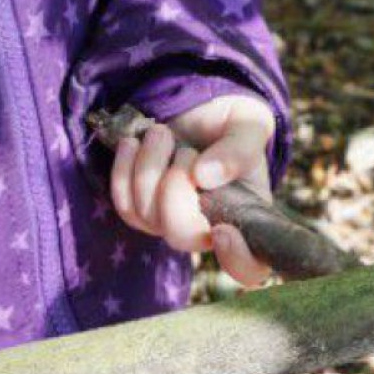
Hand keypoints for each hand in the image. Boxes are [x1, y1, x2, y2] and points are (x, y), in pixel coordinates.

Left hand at [109, 93, 274, 286]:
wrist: (195, 106)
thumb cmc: (231, 121)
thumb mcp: (250, 125)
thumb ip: (239, 151)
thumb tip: (205, 176)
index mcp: (247, 216)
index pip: (250, 266)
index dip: (236, 259)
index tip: (223, 230)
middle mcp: (210, 228)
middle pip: (182, 237)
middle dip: (175, 189)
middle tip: (185, 153)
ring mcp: (172, 223)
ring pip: (147, 215)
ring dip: (150, 166)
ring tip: (161, 133)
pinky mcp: (142, 212)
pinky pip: (124, 205)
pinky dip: (124, 170)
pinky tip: (133, 143)